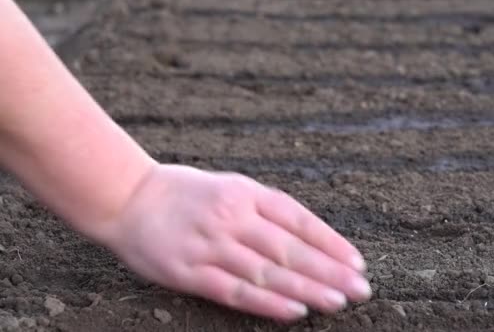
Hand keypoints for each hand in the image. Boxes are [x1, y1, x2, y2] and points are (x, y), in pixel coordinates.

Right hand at [98, 164, 370, 320]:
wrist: (127, 198)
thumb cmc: (186, 193)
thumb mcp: (229, 186)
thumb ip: (265, 208)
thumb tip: (310, 237)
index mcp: (245, 194)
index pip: (298, 219)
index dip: (330, 242)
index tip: (357, 262)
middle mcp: (232, 218)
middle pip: (289, 249)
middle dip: (330, 271)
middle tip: (361, 289)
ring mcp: (211, 246)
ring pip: (268, 273)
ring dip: (307, 289)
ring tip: (338, 302)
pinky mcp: (189, 272)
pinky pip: (235, 291)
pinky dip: (267, 303)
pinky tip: (294, 312)